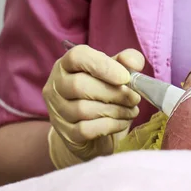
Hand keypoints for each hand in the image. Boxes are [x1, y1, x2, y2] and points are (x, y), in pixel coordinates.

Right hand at [42, 45, 144, 163]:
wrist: (94, 133)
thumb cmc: (106, 93)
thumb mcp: (118, 72)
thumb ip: (129, 61)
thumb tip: (134, 63)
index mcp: (67, 64)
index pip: (77, 57)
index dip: (102, 65)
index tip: (125, 77)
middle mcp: (56, 85)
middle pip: (79, 85)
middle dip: (113, 92)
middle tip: (134, 98)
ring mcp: (57, 111)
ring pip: (83, 109)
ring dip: (115, 110)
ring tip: (131, 110)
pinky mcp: (65, 133)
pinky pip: (86, 129)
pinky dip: (111, 125)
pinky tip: (123, 122)